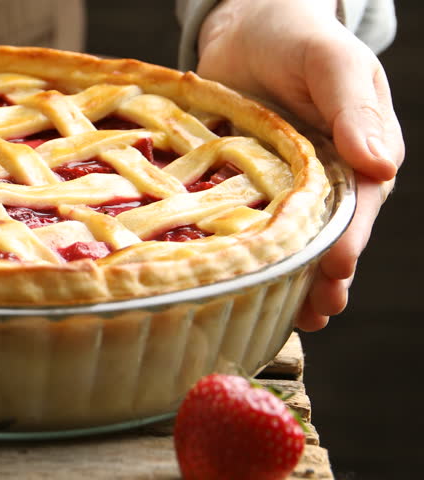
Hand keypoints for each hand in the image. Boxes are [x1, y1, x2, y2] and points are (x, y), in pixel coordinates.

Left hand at [195, 0, 403, 330]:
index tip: (338, 269)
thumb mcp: (332, 63)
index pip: (359, 204)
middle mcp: (325, 179)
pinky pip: (247, 225)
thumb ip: (355, 107)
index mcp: (359, 153)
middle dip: (324, 276)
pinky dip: (247, 255)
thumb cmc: (299, 39)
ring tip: (287, 317)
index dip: (350, 239)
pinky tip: (240, 284)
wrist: (247, 29)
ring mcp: (283, 188)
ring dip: (291, 280)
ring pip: (291, 241)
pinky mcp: (244, 187)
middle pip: (328, 236)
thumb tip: (382, 162)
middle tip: (315, 311)